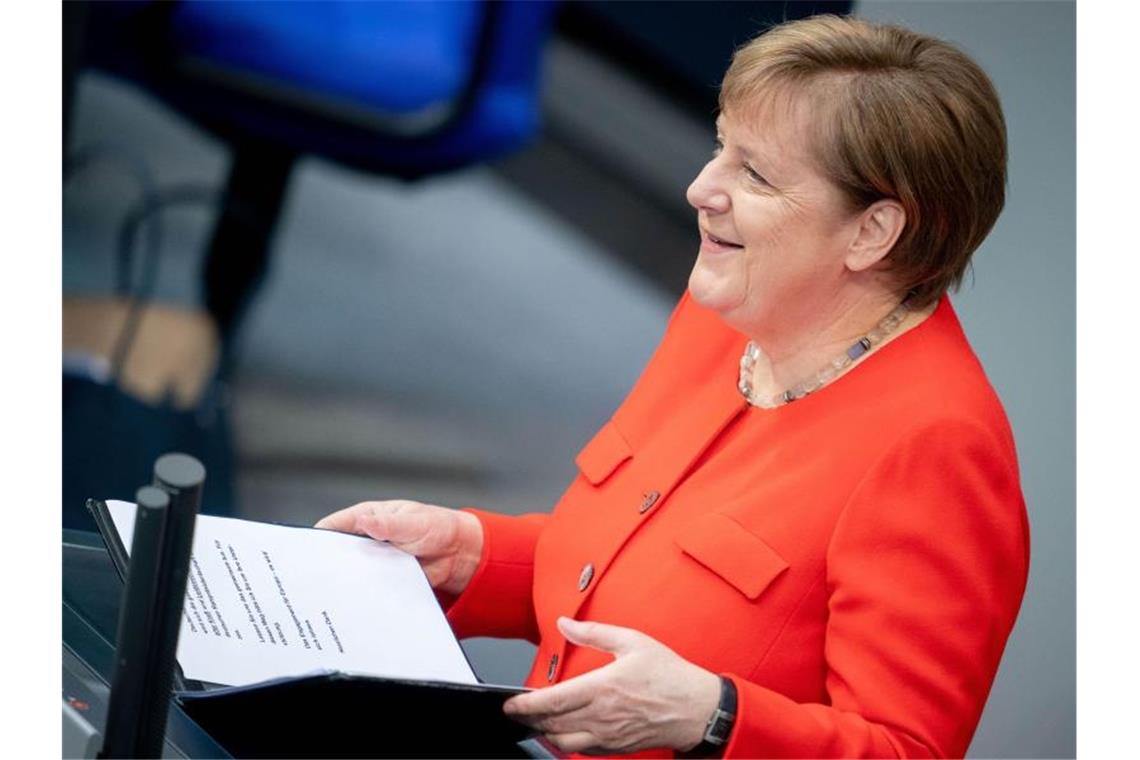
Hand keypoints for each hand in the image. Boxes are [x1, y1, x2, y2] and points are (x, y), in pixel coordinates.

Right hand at [314, 500, 482, 595]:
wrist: (459, 554)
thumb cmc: (436, 526)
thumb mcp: (413, 522)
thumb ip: (388, 525)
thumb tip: (365, 521)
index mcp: (368, 518)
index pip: (333, 527)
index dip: (316, 539)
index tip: (304, 555)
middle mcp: (367, 540)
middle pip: (337, 553)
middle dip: (326, 566)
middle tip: (315, 581)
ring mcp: (374, 561)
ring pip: (350, 574)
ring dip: (344, 584)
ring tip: (331, 598)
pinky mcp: (383, 580)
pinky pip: (368, 589)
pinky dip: (362, 596)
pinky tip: (355, 606)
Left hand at [503, 617, 721, 754]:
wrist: (697, 708)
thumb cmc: (669, 675)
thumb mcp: (632, 641)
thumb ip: (594, 632)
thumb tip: (565, 623)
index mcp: (602, 687)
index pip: (552, 701)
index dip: (525, 705)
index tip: (510, 704)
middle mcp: (602, 716)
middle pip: (552, 724)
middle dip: (529, 719)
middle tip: (517, 712)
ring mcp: (609, 735)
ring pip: (564, 742)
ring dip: (547, 732)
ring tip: (538, 721)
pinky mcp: (617, 747)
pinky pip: (583, 750)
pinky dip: (568, 742)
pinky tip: (566, 730)